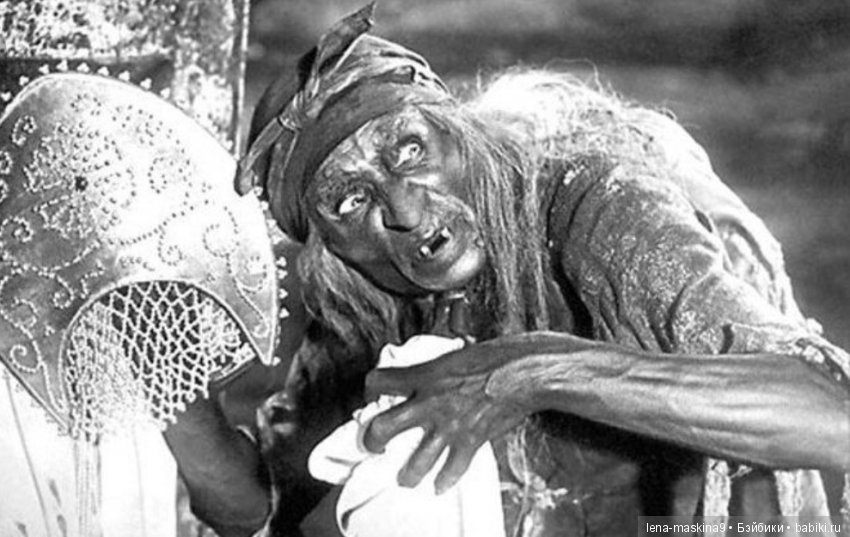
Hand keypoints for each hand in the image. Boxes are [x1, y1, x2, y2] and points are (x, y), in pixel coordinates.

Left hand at [362, 336, 531, 493]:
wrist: (523, 372)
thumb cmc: (495, 355)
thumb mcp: (455, 354)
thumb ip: (437, 367)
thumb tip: (432, 371)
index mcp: (424, 375)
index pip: (380, 381)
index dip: (370, 389)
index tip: (372, 396)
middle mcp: (429, 403)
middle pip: (384, 427)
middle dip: (372, 441)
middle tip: (373, 446)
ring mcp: (449, 425)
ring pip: (416, 461)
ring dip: (407, 474)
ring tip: (404, 479)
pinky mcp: (470, 441)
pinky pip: (452, 469)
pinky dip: (445, 480)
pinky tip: (440, 485)